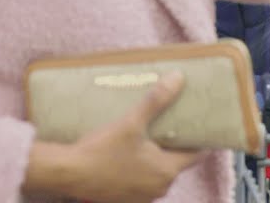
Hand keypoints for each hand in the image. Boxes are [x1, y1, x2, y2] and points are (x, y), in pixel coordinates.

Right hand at [22, 71, 204, 202]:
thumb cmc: (101, 150)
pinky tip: (131, 152)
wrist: (66, 173)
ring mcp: (141, 197)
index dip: (201, 139)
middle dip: (176, 145)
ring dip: (157, 157)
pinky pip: (141, 180)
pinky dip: (141, 167)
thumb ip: (157, 101)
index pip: (196, 155)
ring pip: (158, 173)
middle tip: (174, 124)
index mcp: (166, 171)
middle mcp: (158, 188)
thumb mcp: (132, 122)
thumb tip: (178, 78)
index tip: (203, 125)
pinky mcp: (124, 199)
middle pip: (177, 163)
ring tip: (151, 135)